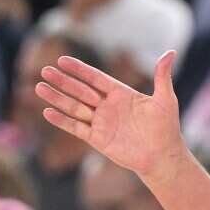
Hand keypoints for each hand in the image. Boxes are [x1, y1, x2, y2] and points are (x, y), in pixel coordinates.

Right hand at [36, 52, 184, 178]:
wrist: (162, 156)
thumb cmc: (166, 128)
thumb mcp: (165, 99)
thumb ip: (162, 75)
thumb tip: (170, 52)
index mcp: (121, 94)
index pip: (95, 78)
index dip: (79, 69)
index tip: (62, 60)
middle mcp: (108, 106)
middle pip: (81, 90)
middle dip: (63, 81)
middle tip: (44, 70)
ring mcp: (101, 122)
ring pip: (74, 107)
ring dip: (57, 98)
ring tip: (38, 87)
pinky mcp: (97, 139)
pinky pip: (76, 127)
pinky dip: (62, 120)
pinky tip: (47, 112)